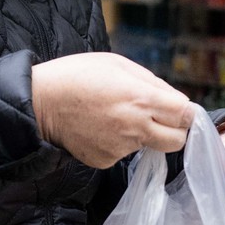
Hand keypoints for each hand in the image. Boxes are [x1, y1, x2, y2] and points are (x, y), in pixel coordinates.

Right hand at [30, 53, 191, 167]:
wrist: (39, 103)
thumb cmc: (77, 75)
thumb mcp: (117, 63)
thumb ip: (151, 82)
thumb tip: (174, 99)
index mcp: (141, 99)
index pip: (185, 114)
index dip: (184, 111)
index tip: (177, 108)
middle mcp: (135, 127)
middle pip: (177, 141)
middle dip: (174, 130)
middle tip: (159, 119)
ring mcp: (120, 148)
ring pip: (148, 146)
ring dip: (141, 134)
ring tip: (113, 116)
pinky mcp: (105, 161)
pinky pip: (123, 153)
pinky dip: (117, 143)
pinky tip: (99, 128)